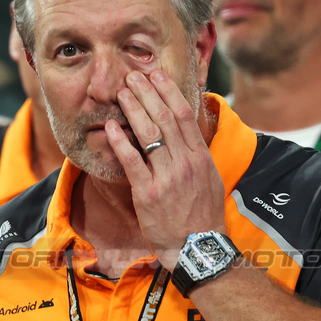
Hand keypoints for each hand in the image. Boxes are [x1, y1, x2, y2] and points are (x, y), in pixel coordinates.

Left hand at [103, 71, 225, 268]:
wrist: (198, 245)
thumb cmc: (202, 213)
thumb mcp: (209, 178)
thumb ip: (196, 154)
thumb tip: (185, 131)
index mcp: (200, 156)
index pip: (183, 115)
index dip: (168, 92)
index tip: (156, 75)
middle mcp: (185, 162)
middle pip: (165, 118)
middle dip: (147, 93)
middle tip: (132, 76)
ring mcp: (166, 177)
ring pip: (149, 135)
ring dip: (133, 109)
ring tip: (121, 92)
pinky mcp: (148, 193)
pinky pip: (132, 161)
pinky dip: (120, 142)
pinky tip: (110, 127)